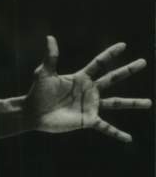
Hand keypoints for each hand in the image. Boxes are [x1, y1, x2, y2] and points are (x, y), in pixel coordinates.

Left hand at [26, 36, 149, 141]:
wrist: (32, 113)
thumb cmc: (37, 93)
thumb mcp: (44, 73)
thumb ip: (50, 57)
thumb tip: (50, 37)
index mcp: (81, 78)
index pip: (99, 63)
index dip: (110, 54)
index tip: (123, 45)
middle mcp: (89, 91)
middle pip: (112, 79)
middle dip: (128, 70)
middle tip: (143, 62)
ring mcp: (90, 106)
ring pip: (116, 103)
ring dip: (132, 103)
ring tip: (149, 103)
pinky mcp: (87, 120)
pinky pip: (105, 128)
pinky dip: (116, 133)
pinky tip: (128, 139)